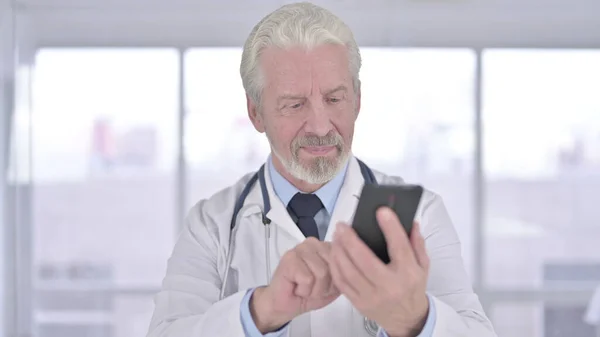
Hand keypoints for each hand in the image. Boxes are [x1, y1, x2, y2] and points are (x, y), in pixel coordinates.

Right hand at [250, 238, 339, 332]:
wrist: (284, 306)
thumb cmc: (306, 294)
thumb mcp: (334, 287)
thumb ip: (343, 274)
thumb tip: (352, 266)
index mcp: (326, 247)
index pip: (344, 260)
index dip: (336, 280)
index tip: (323, 285)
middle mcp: (314, 243)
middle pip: (333, 267)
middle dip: (325, 286)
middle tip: (311, 287)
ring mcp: (300, 248)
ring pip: (322, 272)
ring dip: (314, 289)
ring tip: (304, 288)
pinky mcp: (289, 258)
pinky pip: (308, 278)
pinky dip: (304, 290)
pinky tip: (296, 287)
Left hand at [329, 207, 429, 336]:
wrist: (407, 318)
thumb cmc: (412, 288)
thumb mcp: (423, 266)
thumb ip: (417, 243)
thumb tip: (412, 222)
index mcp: (408, 274)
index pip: (399, 248)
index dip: (390, 228)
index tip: (382, 211)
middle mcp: (390, 286)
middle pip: (365, 260)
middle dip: (350, 240)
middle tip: (343, 225)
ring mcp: (372, 296)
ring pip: (349, 272)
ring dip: (339, 251)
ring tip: (337, 236)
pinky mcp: (359, 303)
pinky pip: (342, 283)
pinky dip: (335, 266)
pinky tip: (334, 253)